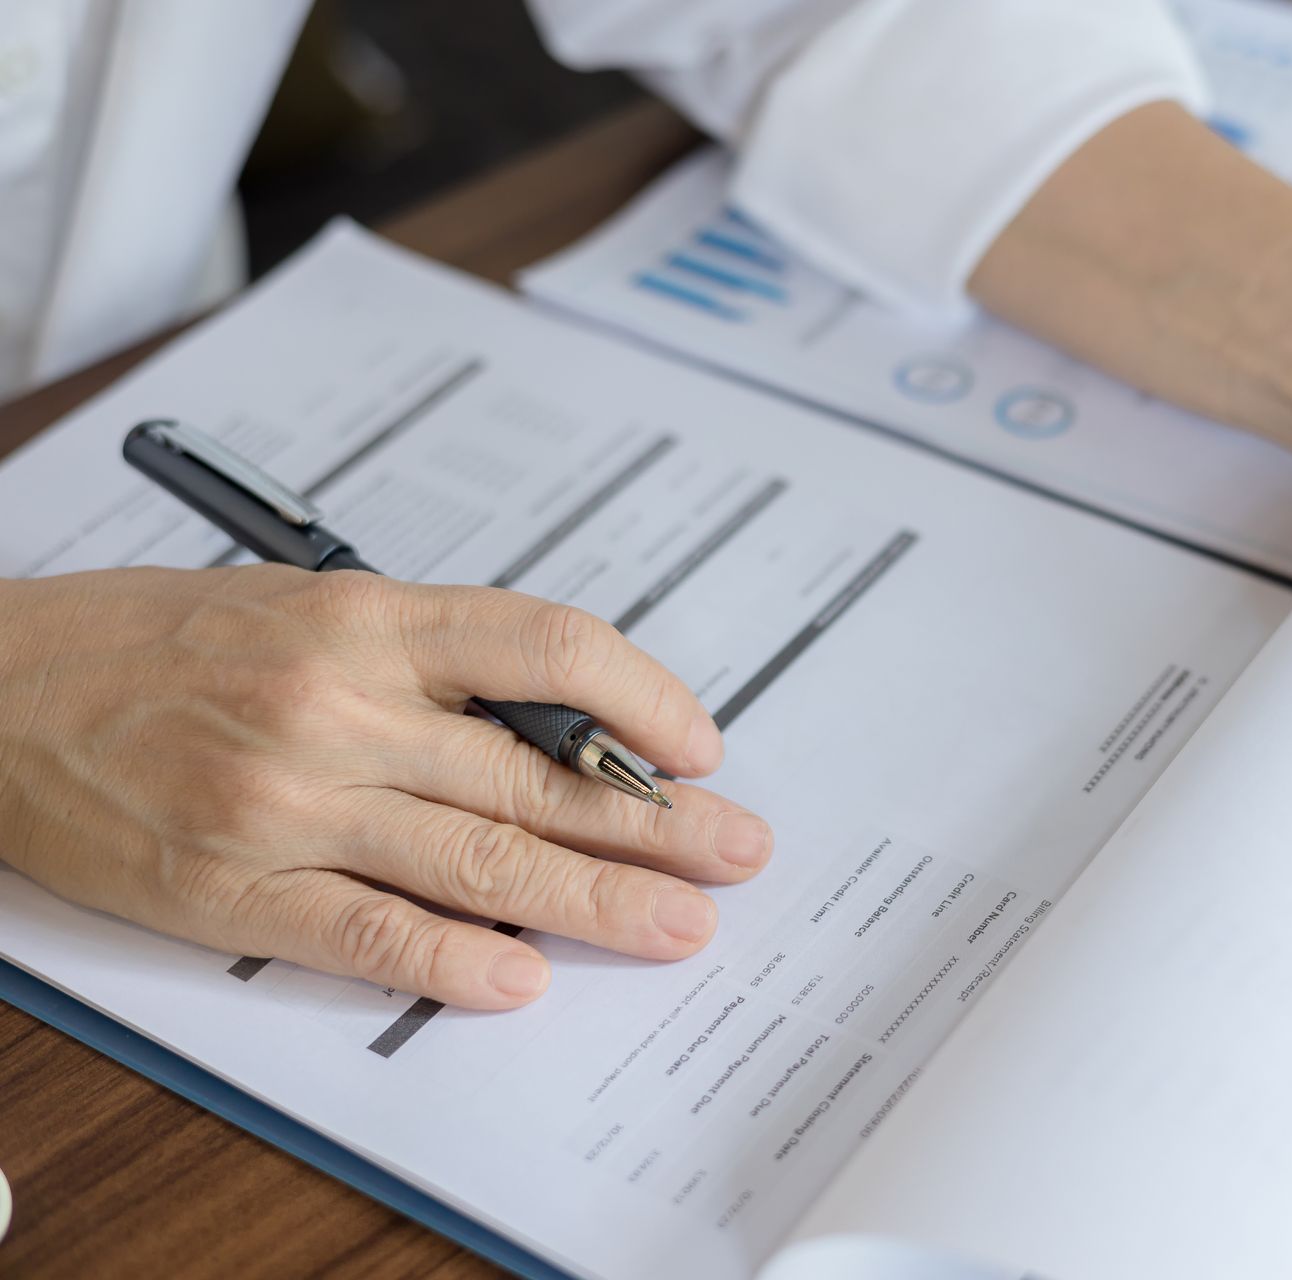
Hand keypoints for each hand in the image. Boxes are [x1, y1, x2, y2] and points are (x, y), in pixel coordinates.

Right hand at [0, 566, 773, 1007]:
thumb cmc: (154, 640)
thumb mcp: (307, 603)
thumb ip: (428, 659)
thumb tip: (559, 725)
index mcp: (364, 619)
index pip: (547, 647)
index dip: (643, 700)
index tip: (698, 746)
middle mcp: (337, 705)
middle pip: (536, 772)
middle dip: (656, 823)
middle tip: (738, 852)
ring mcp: (285, 803)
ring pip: (478, 857)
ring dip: (595, 900)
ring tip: (679, 925)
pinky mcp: (232, 888)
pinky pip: (364, 931)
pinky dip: (452, 959)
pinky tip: (523, 977)